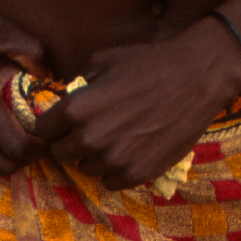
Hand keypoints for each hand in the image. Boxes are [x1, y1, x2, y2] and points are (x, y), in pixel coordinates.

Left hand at [29, 19, 240, 191]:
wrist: (197, 79)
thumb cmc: (149, 63)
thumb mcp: (104, 59)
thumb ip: (79, 82)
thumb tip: (67, 95)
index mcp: (76, 109)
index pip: (43, 130)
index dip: (53, 125)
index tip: (64, 122)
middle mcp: (90, 138)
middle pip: (61, 154)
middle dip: (70, 142)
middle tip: (90, 131)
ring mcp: (113, 159)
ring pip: (86, 169)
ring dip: (94, 157)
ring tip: (114, 139)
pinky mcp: (136, 174)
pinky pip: (111, 181)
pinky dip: (115, 169)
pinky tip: (129, 150)